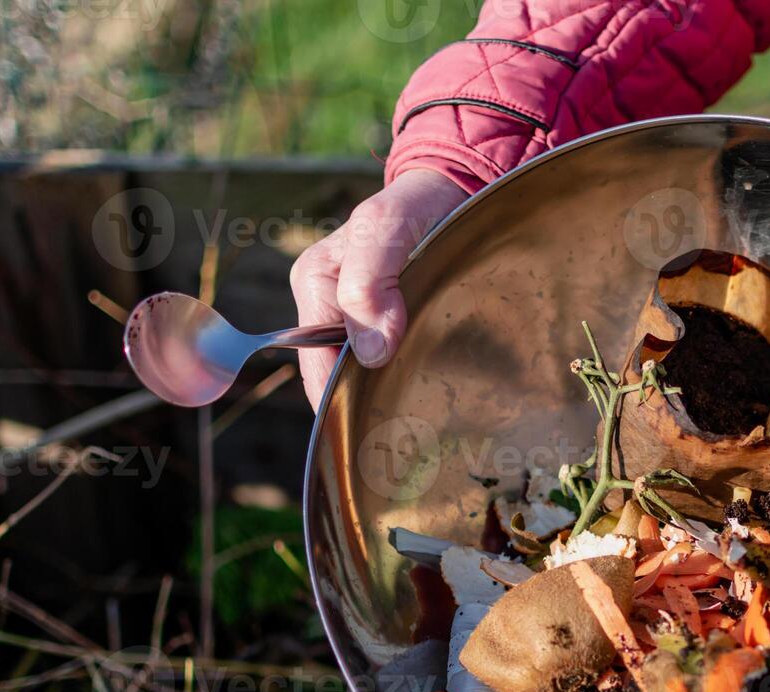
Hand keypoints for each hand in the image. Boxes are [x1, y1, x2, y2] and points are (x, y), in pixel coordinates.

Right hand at [290, 169, 468, 409]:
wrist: (455, 193)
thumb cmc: (415, 204)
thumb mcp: (385, 230)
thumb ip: (369, 282)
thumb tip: (370, 351)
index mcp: (314, 284)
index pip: (317, 366)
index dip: (344, 399)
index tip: (382, 420)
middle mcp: (329, 305)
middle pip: (339, 377)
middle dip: (369, 401)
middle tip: (410, 420)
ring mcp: (358, 316)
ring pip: (367, 375)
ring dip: (392, 391)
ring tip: (423, 408)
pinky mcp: (389, 322)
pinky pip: (392, 363)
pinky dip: (408, 376)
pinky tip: (430, 387)